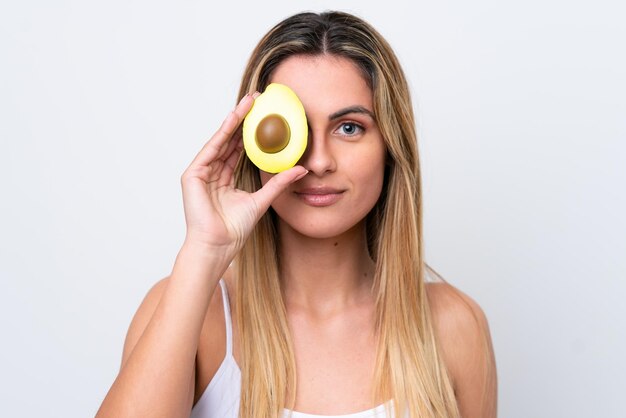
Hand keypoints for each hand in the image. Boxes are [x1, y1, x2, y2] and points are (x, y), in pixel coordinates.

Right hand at [180, 93, 306, 253]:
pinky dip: (222, 134)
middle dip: (243, 120)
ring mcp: (201, 173)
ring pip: (221, 141)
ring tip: (248, 104)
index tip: (265, 116)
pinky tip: (233, 120)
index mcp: (225, 178)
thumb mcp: (262, 199)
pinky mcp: (192, 175)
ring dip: (234, 121)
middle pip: (230, 141)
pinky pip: (210, 150)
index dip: (251, 132)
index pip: (239, 149)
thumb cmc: (234, 229)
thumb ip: (278, 183)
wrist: (218, 245)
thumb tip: (300, 170)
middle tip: (257, 101)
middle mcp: (212, 172)